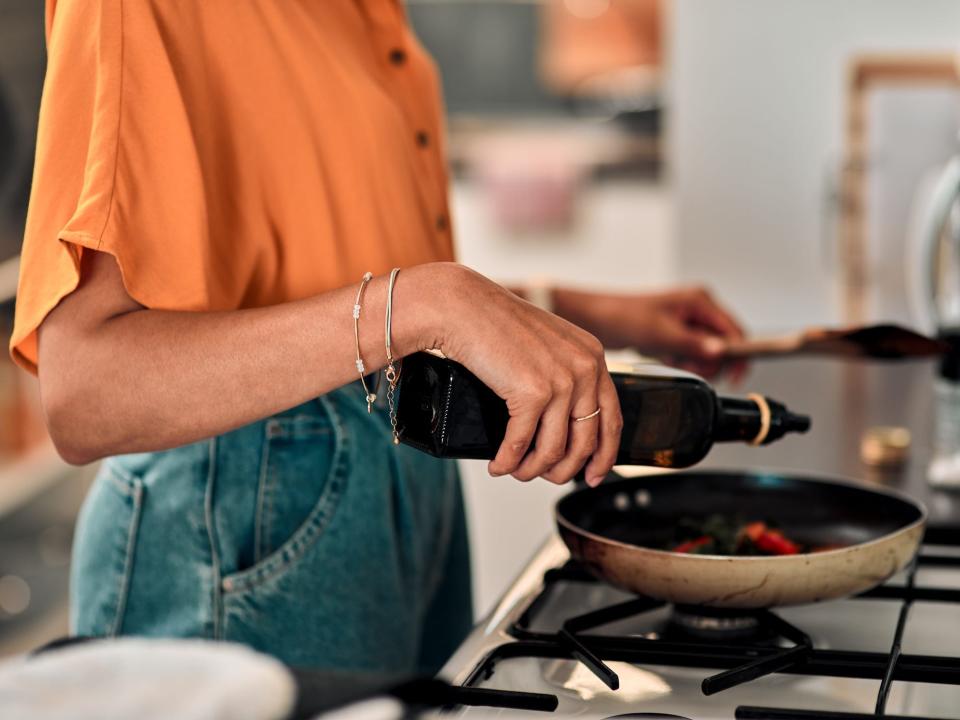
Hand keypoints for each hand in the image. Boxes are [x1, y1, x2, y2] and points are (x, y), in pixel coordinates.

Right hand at [410, 264, 622, 486]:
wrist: (463, 306)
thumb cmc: (495, 322)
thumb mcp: (547, 344)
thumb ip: (565, 374)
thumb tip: (564, 424)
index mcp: (592, 356)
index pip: (612, 418)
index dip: (604, 455)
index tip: (594, 475)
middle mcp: (584, 369)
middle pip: (586, 442)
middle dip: (564, 470)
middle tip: (546, 478)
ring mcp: (561, 381)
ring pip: (554, 449)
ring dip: (533, 470)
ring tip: (516, 471)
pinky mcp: (532, 393)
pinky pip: (522, 444)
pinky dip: (508, 461)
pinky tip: (499, 465)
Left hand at [553, 286, 747, 381]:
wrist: (599, 320)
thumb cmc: (625, 317)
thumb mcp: (662, 334)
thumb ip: (693, 343)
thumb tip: (720, 352)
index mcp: (701, 300)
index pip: (734, 330)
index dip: (737, 354)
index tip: (735, 375)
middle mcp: (699, 308)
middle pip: (723, 343)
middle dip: (709, 360)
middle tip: (687, 364)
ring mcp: (689, 321)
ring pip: (707, 351)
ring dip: (694, 362)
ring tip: (672, 358)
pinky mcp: (678, 333)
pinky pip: (691, 354)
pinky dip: (682, 360)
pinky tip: (666, 357)